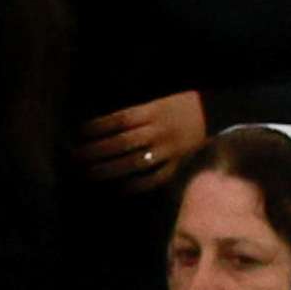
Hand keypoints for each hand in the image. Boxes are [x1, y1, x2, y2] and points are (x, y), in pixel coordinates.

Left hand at [74, 88, 212, 191]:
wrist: (215, 114)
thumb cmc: (180, 106)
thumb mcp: (157, 102)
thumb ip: (134, 114)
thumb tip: (102, 126)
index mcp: (153, 111)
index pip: (119, 119)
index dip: (97, 127)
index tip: (78, 133)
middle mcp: (158, 130)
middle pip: (122, 142)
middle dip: (96, 151)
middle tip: (75, 158)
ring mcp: (168, 150)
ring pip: (135, 162)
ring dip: (110, 169)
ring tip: (90, 173)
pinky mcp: (178, 164)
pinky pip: (156, 178)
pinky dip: (137, 184)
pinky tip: (120, 188)